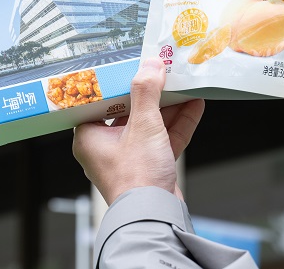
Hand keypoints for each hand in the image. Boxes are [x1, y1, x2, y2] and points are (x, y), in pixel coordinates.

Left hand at [72, 57, 205, 204]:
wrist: (155, 217)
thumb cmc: (136, 179)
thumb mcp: (143, 126)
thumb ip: (147, 93)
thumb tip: (151, 66)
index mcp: (89, 136)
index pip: (101, 101)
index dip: (118, 83)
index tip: (133, 66)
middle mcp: (106, 146)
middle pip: (129, 110)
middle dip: (150, 92)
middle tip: (163, 72)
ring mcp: (129, 157)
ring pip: (149, 124)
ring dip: (168, 106)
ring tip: (183, 83)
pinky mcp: (149, 166)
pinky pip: (162, 138)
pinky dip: (177, 123)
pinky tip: (194, 105)